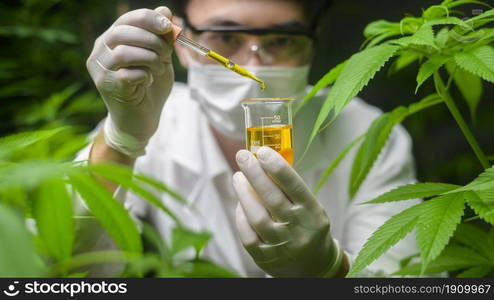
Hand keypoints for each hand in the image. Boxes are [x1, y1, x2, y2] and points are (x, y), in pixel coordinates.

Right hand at [86, 7, 174, 156]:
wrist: (141, 120)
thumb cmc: (149, 87)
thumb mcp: (160, 58)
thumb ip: (161, 37)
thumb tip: (165, 10)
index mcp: (112, 39)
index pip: (126, 19)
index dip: (149, 19)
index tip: (168, 26)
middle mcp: (100, 51)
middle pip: (122, 33)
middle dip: (152, 40)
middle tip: (167, 54)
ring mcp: (100, 70)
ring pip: (124, 52)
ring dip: (150, 59)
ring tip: (158, 70)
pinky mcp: (107, 87)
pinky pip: (128, 74)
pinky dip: (145, 76)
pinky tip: (148, 81)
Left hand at [233, 146, 344, 276]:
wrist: (314, 267)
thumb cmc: (308, 227)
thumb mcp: (310, 207)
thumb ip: (290, 189)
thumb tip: (264, 161)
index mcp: (313, 213)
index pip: (294, 186)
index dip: (277, 167)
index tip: (263, 151)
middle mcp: (298, 230)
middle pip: (272, 199)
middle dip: (255, 174)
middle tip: (243, 156)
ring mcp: (282, 246)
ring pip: (257, 217)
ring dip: (244, 193)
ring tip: (238, 177)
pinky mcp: (266, 258)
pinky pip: (248, 235)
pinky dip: (241, 217)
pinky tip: (240, 204)